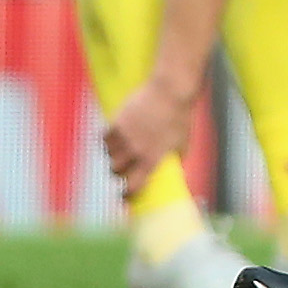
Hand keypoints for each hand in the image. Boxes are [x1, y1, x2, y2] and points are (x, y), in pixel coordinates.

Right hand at [101, 76, 199, 197]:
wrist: (170, 91)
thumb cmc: (181, 116)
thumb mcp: (183, 142)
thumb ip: (177, 159)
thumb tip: (177, 171)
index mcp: (152, 159)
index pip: (133, 186)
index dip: (127, 194)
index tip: (124, 197)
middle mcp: (136, 150)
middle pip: (115, 171)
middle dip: (118, 171)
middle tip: (122, 167)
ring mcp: (125, 136)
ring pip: (108, 154)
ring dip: (113, 154)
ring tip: (120, 149)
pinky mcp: (117, 121)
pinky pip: (104, 137)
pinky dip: (107, 139)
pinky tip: (114, 136)